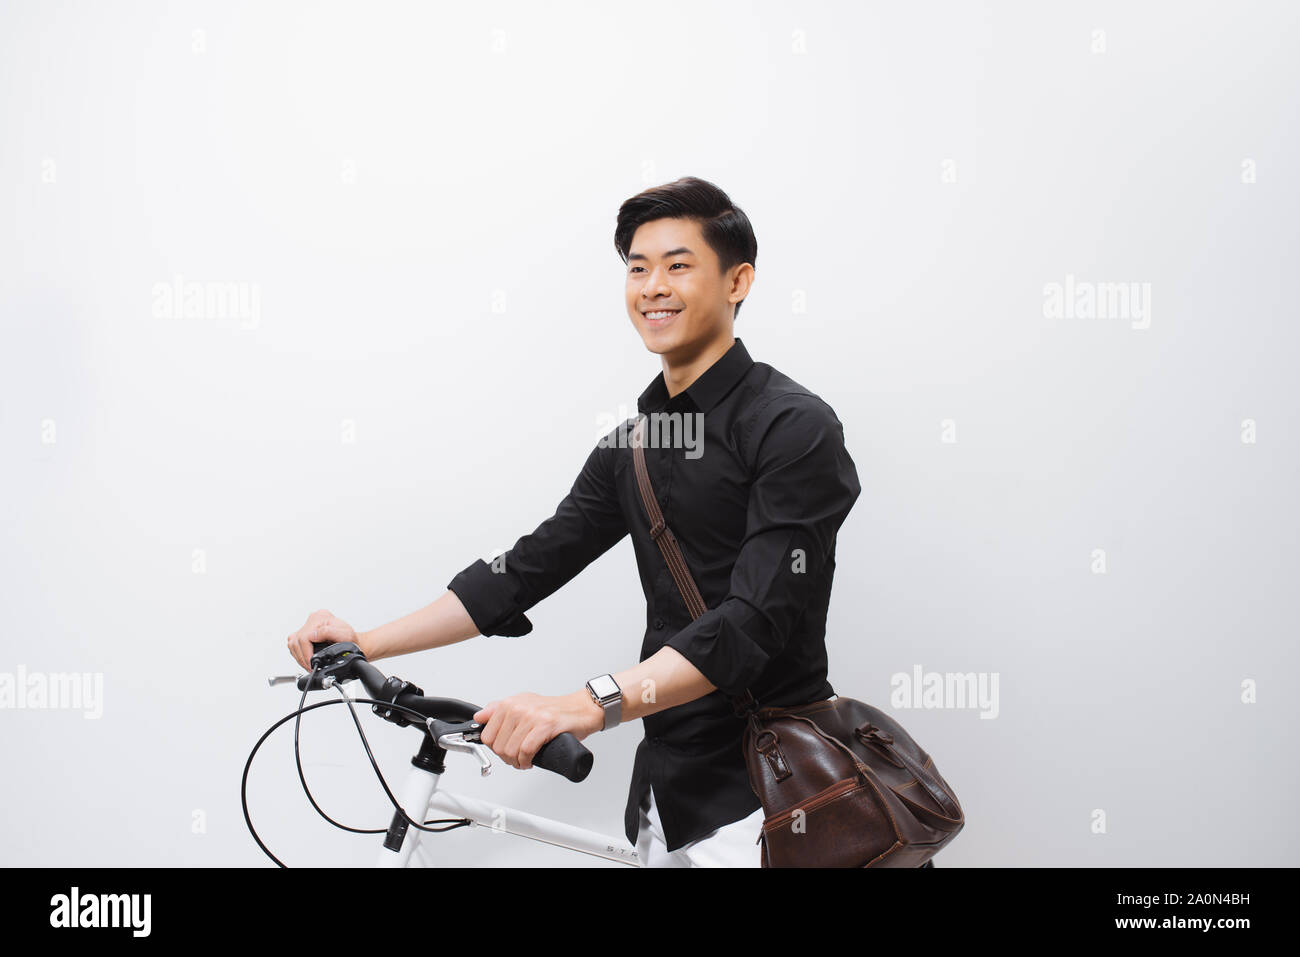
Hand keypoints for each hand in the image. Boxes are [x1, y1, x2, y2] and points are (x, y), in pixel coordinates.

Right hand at [286, 608, 361, 671]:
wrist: (353, 641)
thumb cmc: (351, 639)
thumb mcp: (345, 635)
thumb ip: (329, 632)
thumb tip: (312, 635)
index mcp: (321, 617)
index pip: (304, 636)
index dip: (306, 653)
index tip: (311, 663)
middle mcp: (313, 619)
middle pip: (296, 640)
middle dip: (303, 657)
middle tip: (310, 667)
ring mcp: (308, 625)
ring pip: (293, 643)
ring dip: (299, 656)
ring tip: (308, 665)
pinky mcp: (305, 632)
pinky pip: (294, 643)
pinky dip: (298, 653)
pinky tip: (305, 658)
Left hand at [474, 691, 604, 769]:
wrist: (580, 709)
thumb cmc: (553, 710)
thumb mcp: (522, 704)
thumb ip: (498, 710)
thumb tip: (479, 718)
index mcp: (510, 703)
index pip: (487, 734)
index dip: (495, 749)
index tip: (505, 751)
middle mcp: (518, 707)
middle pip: (498, 746)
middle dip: (506, 758)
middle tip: (517, 758)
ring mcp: (532, 716)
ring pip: (511, 750)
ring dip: (517, 762)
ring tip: (524, 760)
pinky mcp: (545, 725)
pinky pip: (526, 750)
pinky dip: (526, 761)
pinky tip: (531, 761)